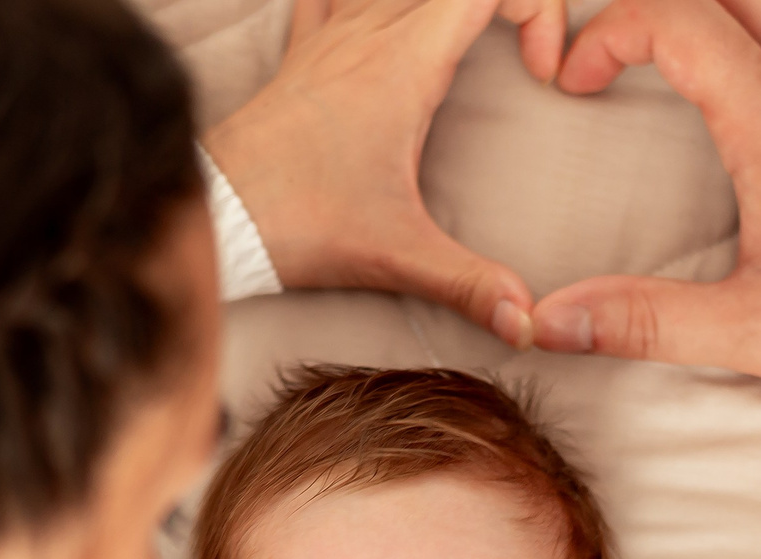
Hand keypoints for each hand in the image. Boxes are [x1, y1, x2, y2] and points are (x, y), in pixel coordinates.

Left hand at [203, 0, 566, 343]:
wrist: (217, 213)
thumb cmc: (301, 223)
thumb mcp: (398, 255)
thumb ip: (470, 283)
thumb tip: (527, 324)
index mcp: (406, 60)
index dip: (539, 10)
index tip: (542, 75)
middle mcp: (370, 31)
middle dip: (507, 7)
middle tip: (524, 61)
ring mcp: (332, 33)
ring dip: (445, 6)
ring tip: (474, 45)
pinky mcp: (303, 52)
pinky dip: (369, 0)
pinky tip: (380, 23)